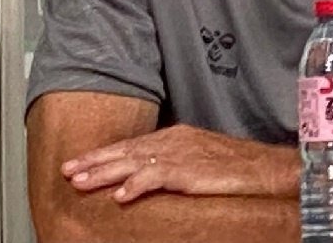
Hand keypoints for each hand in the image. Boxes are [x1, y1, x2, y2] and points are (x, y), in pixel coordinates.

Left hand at [60, 124, 297, 202]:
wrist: (264, 167)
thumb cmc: (238, 165)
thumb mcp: (199, 157)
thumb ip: (173, 162)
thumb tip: (148, 172)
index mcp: (175, 136)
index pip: (132, 144)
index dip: (104, 154)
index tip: (79, 162)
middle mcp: (173, 141)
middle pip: (126, 150)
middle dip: (95, 161)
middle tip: (68, 170)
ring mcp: (181, 154)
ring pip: (133, 162)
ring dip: (105, 173)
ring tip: (82, 182)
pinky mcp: (190, 171)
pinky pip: (156, 177)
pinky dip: (136, 185)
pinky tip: (120, 195)